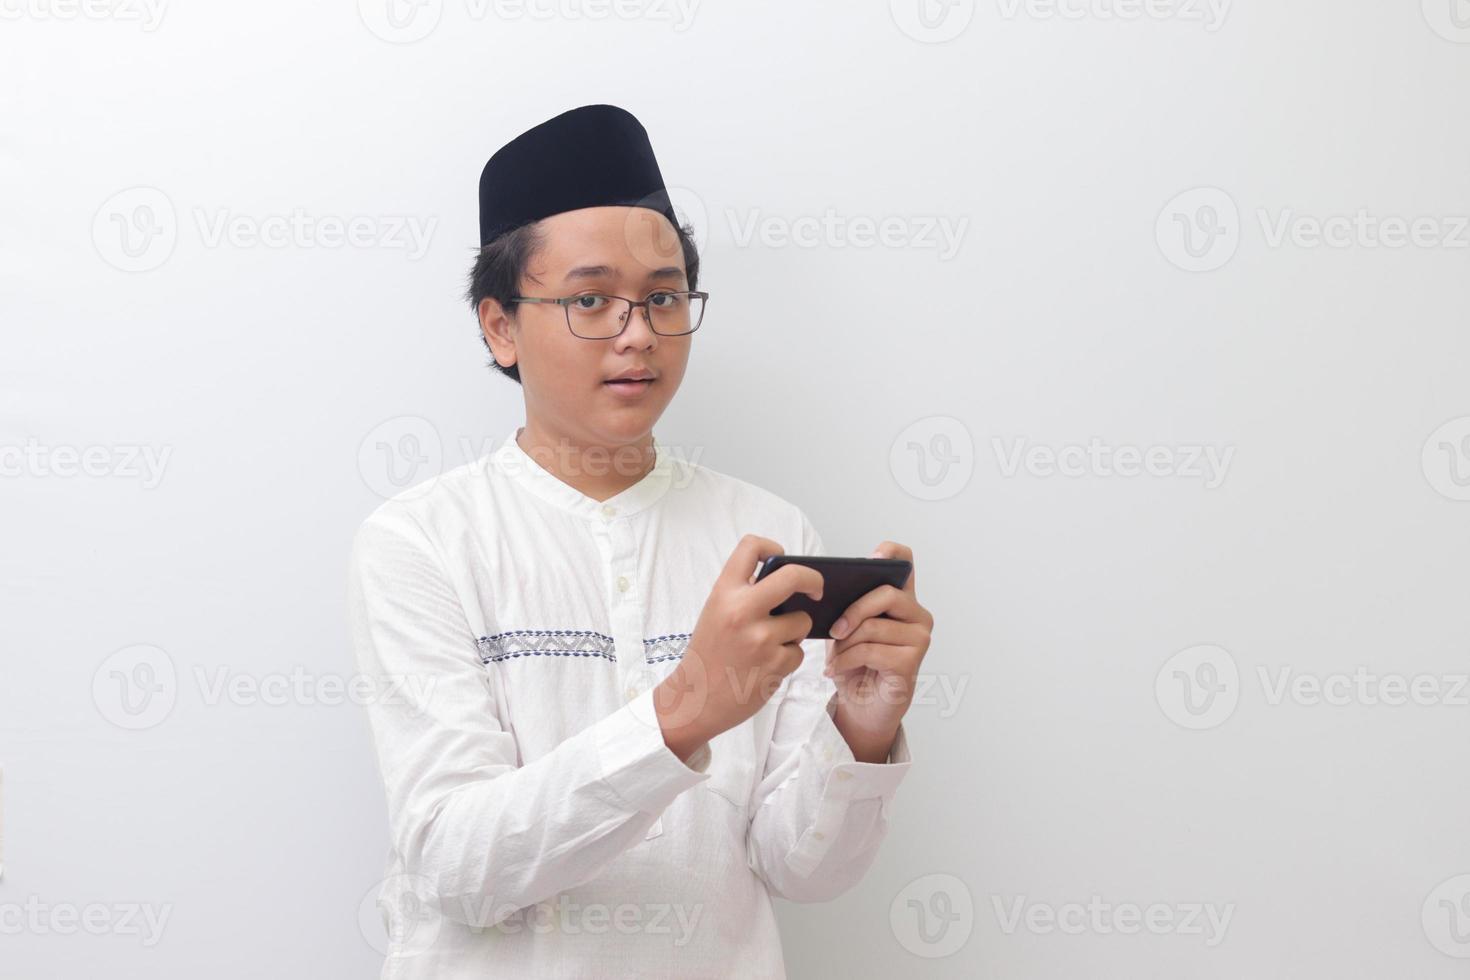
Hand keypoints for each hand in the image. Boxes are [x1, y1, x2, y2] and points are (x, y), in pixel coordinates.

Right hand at [655, 535, 822, 761]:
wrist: (694, 700)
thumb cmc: (708, 654)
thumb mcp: (716, 613)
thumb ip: (743, 594)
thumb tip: (786, 582)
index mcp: (724, 592)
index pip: (751, 547)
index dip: (772, 546)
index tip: (782, 557)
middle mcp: (742, 610)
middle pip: (794, 577)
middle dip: (813, 580)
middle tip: (817, 589)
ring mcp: (761, 638)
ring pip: (802, 621)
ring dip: (794, 632)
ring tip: (768, 645)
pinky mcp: (775, 663)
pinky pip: (798, 652)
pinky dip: (788, 658)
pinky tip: (766, 666)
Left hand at [824, 541, 931, 762]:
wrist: (861, 706)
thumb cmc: (854, 663)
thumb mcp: (844, 628)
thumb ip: (845, 606)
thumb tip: (827, 589)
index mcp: (901, 600)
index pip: (905, 564)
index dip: (892, 554)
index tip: (872, 557)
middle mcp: (917, 615)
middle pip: (887, 594)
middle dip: (854, 610)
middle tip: (834, 629)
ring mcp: (919, 639)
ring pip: (874, 626)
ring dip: (846, 643)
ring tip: (834, 657)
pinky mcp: (912, 662)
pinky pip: (870, 651)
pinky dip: (846, 660)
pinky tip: (835, 669)